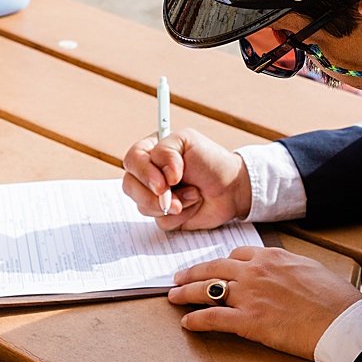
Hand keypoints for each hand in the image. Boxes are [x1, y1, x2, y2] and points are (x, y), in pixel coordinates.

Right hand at [123, 128, 249, 230]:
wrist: (232, 188)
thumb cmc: (211, 161)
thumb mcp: (187, 140)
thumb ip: (165, 151)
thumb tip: (160, 178)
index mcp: (150, 151)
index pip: (132, 160)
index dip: (144, 173)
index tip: (164, 183)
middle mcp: (149, 174)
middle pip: (130, 186)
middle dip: (154, 194)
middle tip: (174, 194)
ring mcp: (154, 196)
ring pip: (143, 206)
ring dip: (173, 203)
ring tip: (194, 194)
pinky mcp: (164, 215)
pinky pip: (160, 221)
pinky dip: (180, 216)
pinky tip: (193, 205)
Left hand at [168, 245, 361, 359]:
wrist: (342, 322)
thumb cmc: (335, 299)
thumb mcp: (311, 269)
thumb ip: (288, 267)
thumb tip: (280, 272)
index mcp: (272, 257)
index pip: (237, 254)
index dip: (221, 262)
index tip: (214, 268)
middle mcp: (255, 271)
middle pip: (214, 268)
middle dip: (192, 273)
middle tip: (178, 278)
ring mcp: (249, 296)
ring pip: (207, 289)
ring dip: (185, 293)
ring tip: (173, 296)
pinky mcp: (248, 321)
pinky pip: (212, 317)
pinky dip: (196, 320)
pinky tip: (187, 323)